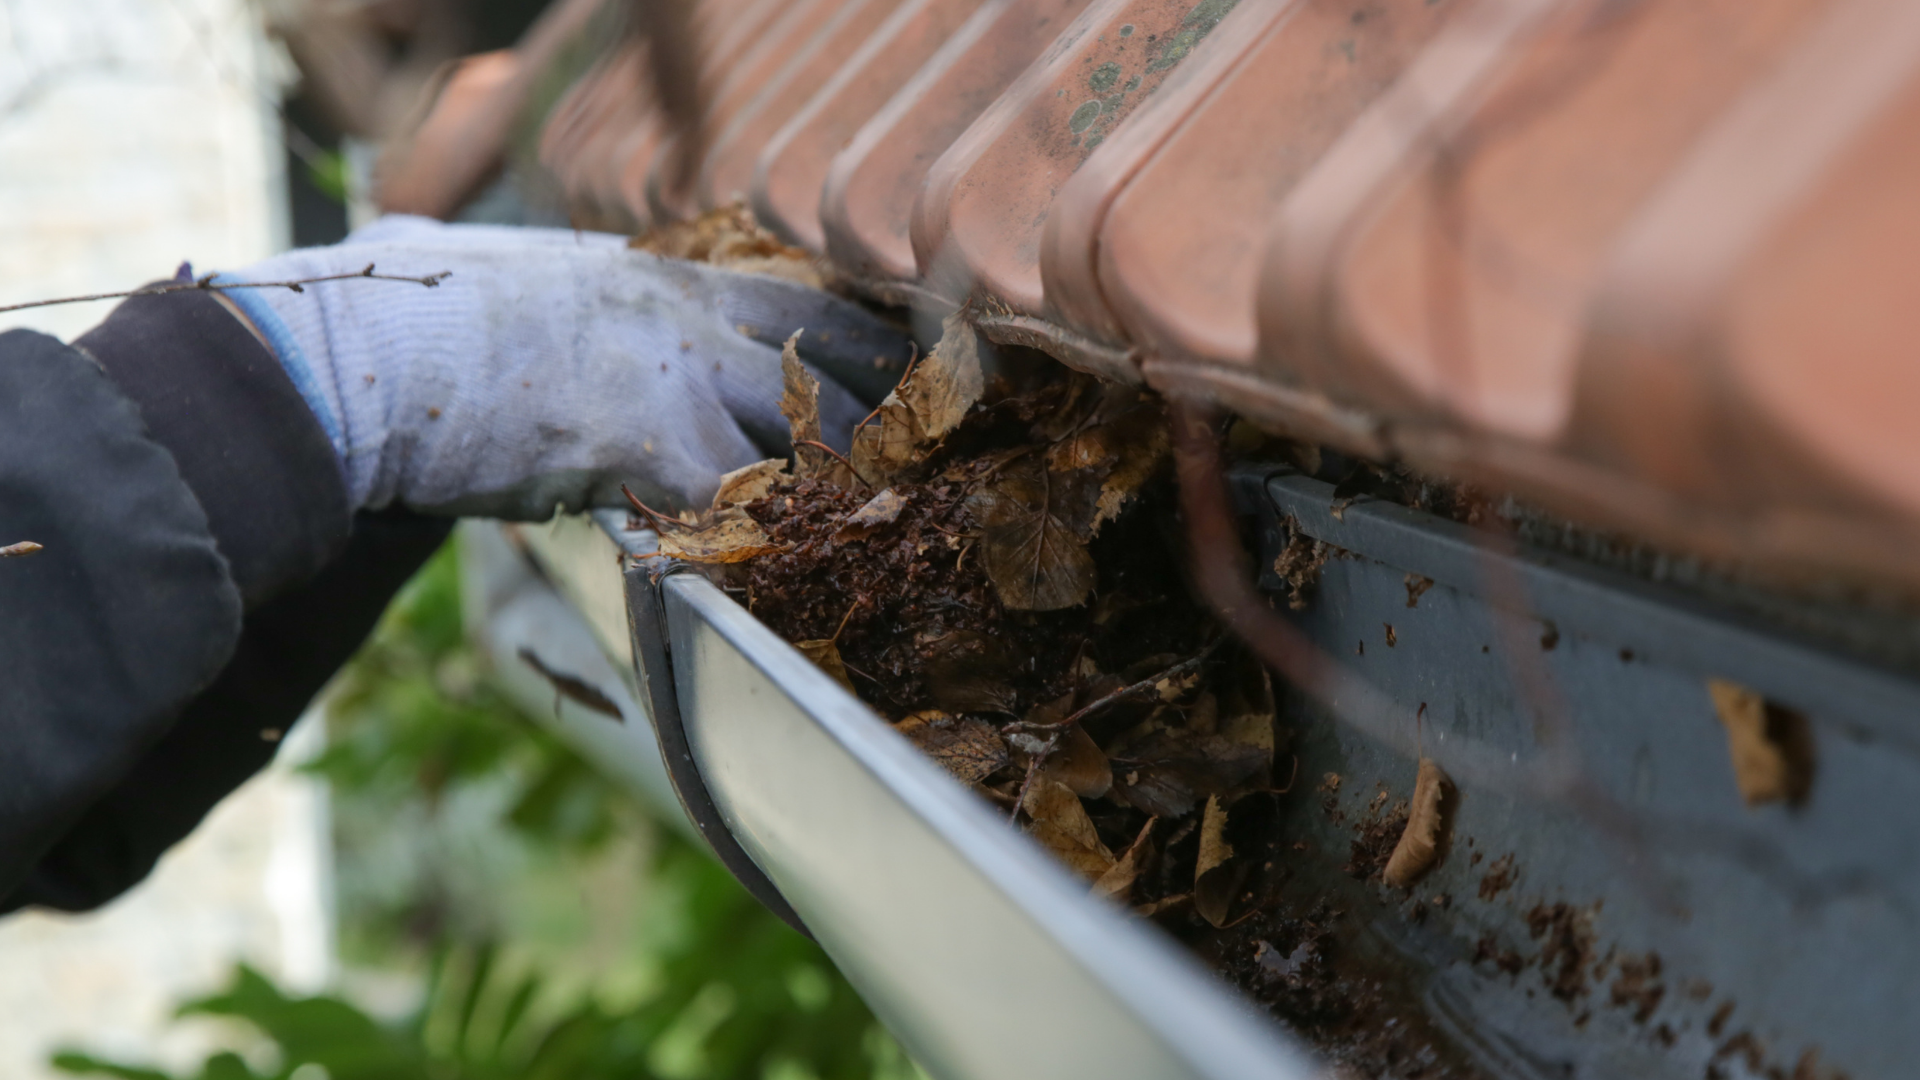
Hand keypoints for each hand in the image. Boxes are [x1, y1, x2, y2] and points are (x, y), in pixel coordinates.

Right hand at [217, 216, 910, 518]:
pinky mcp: (653, 445)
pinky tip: (777, 576)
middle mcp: (691, 319)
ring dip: (834, 493)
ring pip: (804, 439)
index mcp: (662, 279)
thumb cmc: (413, 310)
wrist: (366, 351)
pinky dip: (760, 545)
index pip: (800, 304)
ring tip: (869, 538)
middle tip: (913, 471)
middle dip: (876, 424)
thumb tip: (475, 257)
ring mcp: (680, 377)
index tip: (897, 381)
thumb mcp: (509, 273)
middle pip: (830, 369)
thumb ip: (549, 285)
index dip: (859, 348)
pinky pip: (739, 506)